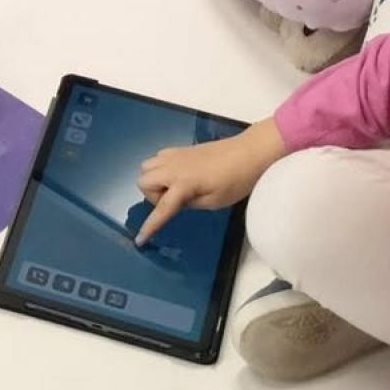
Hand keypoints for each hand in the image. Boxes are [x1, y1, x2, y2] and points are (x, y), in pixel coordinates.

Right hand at [133, 118, 284, 245]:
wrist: (249, 152)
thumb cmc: (237, 180)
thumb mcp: (215, 202)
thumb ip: (191, 203)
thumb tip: (177, 201)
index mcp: (184, 184)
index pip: (161, 208)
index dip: (150, 225)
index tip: (140, 240)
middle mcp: (173, 168)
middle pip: (143, 182)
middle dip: (153, 195)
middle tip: (174, 201)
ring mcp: (175, 155)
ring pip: (146, 167)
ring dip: (154, 180)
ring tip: (174, 187)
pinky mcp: (181, 149)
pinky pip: (157, 157)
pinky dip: (160, 168)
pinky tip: (177, 174)